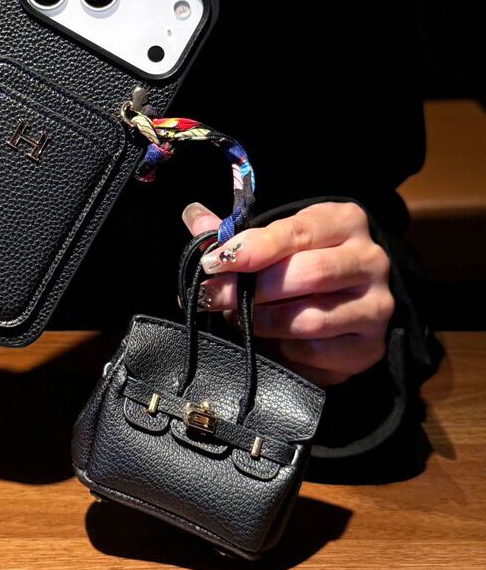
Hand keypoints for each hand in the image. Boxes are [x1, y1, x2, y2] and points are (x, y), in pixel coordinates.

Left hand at [181, 201, 393, 385]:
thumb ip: (236, 233)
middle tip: (211, 297)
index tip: (213, 262)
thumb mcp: (274, 241)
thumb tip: (193, 216)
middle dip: (249, 289)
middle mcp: (369, 259)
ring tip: (238, 318)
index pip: (295, 232)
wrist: (347, 305)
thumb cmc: (300, 263)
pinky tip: (271, 341)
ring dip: (263, 322)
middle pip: (307, 274)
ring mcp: (376, 305)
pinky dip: (284, 350)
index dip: (251, 248)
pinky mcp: (370, 347)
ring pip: (310, 317)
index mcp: (344, 221)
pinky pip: (317, 352)